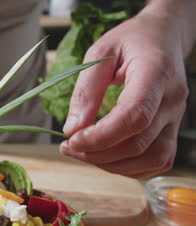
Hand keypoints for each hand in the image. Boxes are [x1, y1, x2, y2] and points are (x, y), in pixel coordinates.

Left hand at [60, 9, 188, 178]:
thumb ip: (86, 90)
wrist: (163, 37)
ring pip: (151, 159)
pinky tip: (105, 156)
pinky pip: (157, 161)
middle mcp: (172, 100)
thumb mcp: (100, 53)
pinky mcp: (173, 129)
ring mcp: (177, 118)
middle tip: (68, 148)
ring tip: (83, 153)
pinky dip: (129, 167)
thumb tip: (72, 129)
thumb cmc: (130, 41)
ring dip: (112, 164)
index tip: (73, 141)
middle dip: (98, 153)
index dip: (101, 136)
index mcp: (156, 73)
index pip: (134, 116)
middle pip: (139, 143)